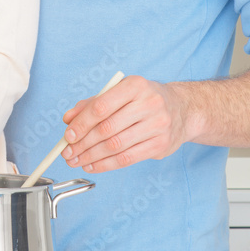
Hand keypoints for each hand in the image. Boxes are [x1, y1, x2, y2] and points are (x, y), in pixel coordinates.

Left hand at [61, 75, 187, 171]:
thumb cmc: (143, 99)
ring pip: (116, 146)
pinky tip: (93, 165)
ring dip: (91, 157)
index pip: (101, 106)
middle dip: (83, 144)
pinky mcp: (161, 145)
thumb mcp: (119, 92)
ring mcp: (158, 125)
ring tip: (76, 160)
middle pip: (107, 129)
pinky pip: (127, 158)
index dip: (81, 123)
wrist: (182, 109)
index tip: (68, 136)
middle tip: (67, 153)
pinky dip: (106, 164)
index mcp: (135, 85)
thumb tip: (68, 119)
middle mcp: (149, 103)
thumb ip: (92, 104)